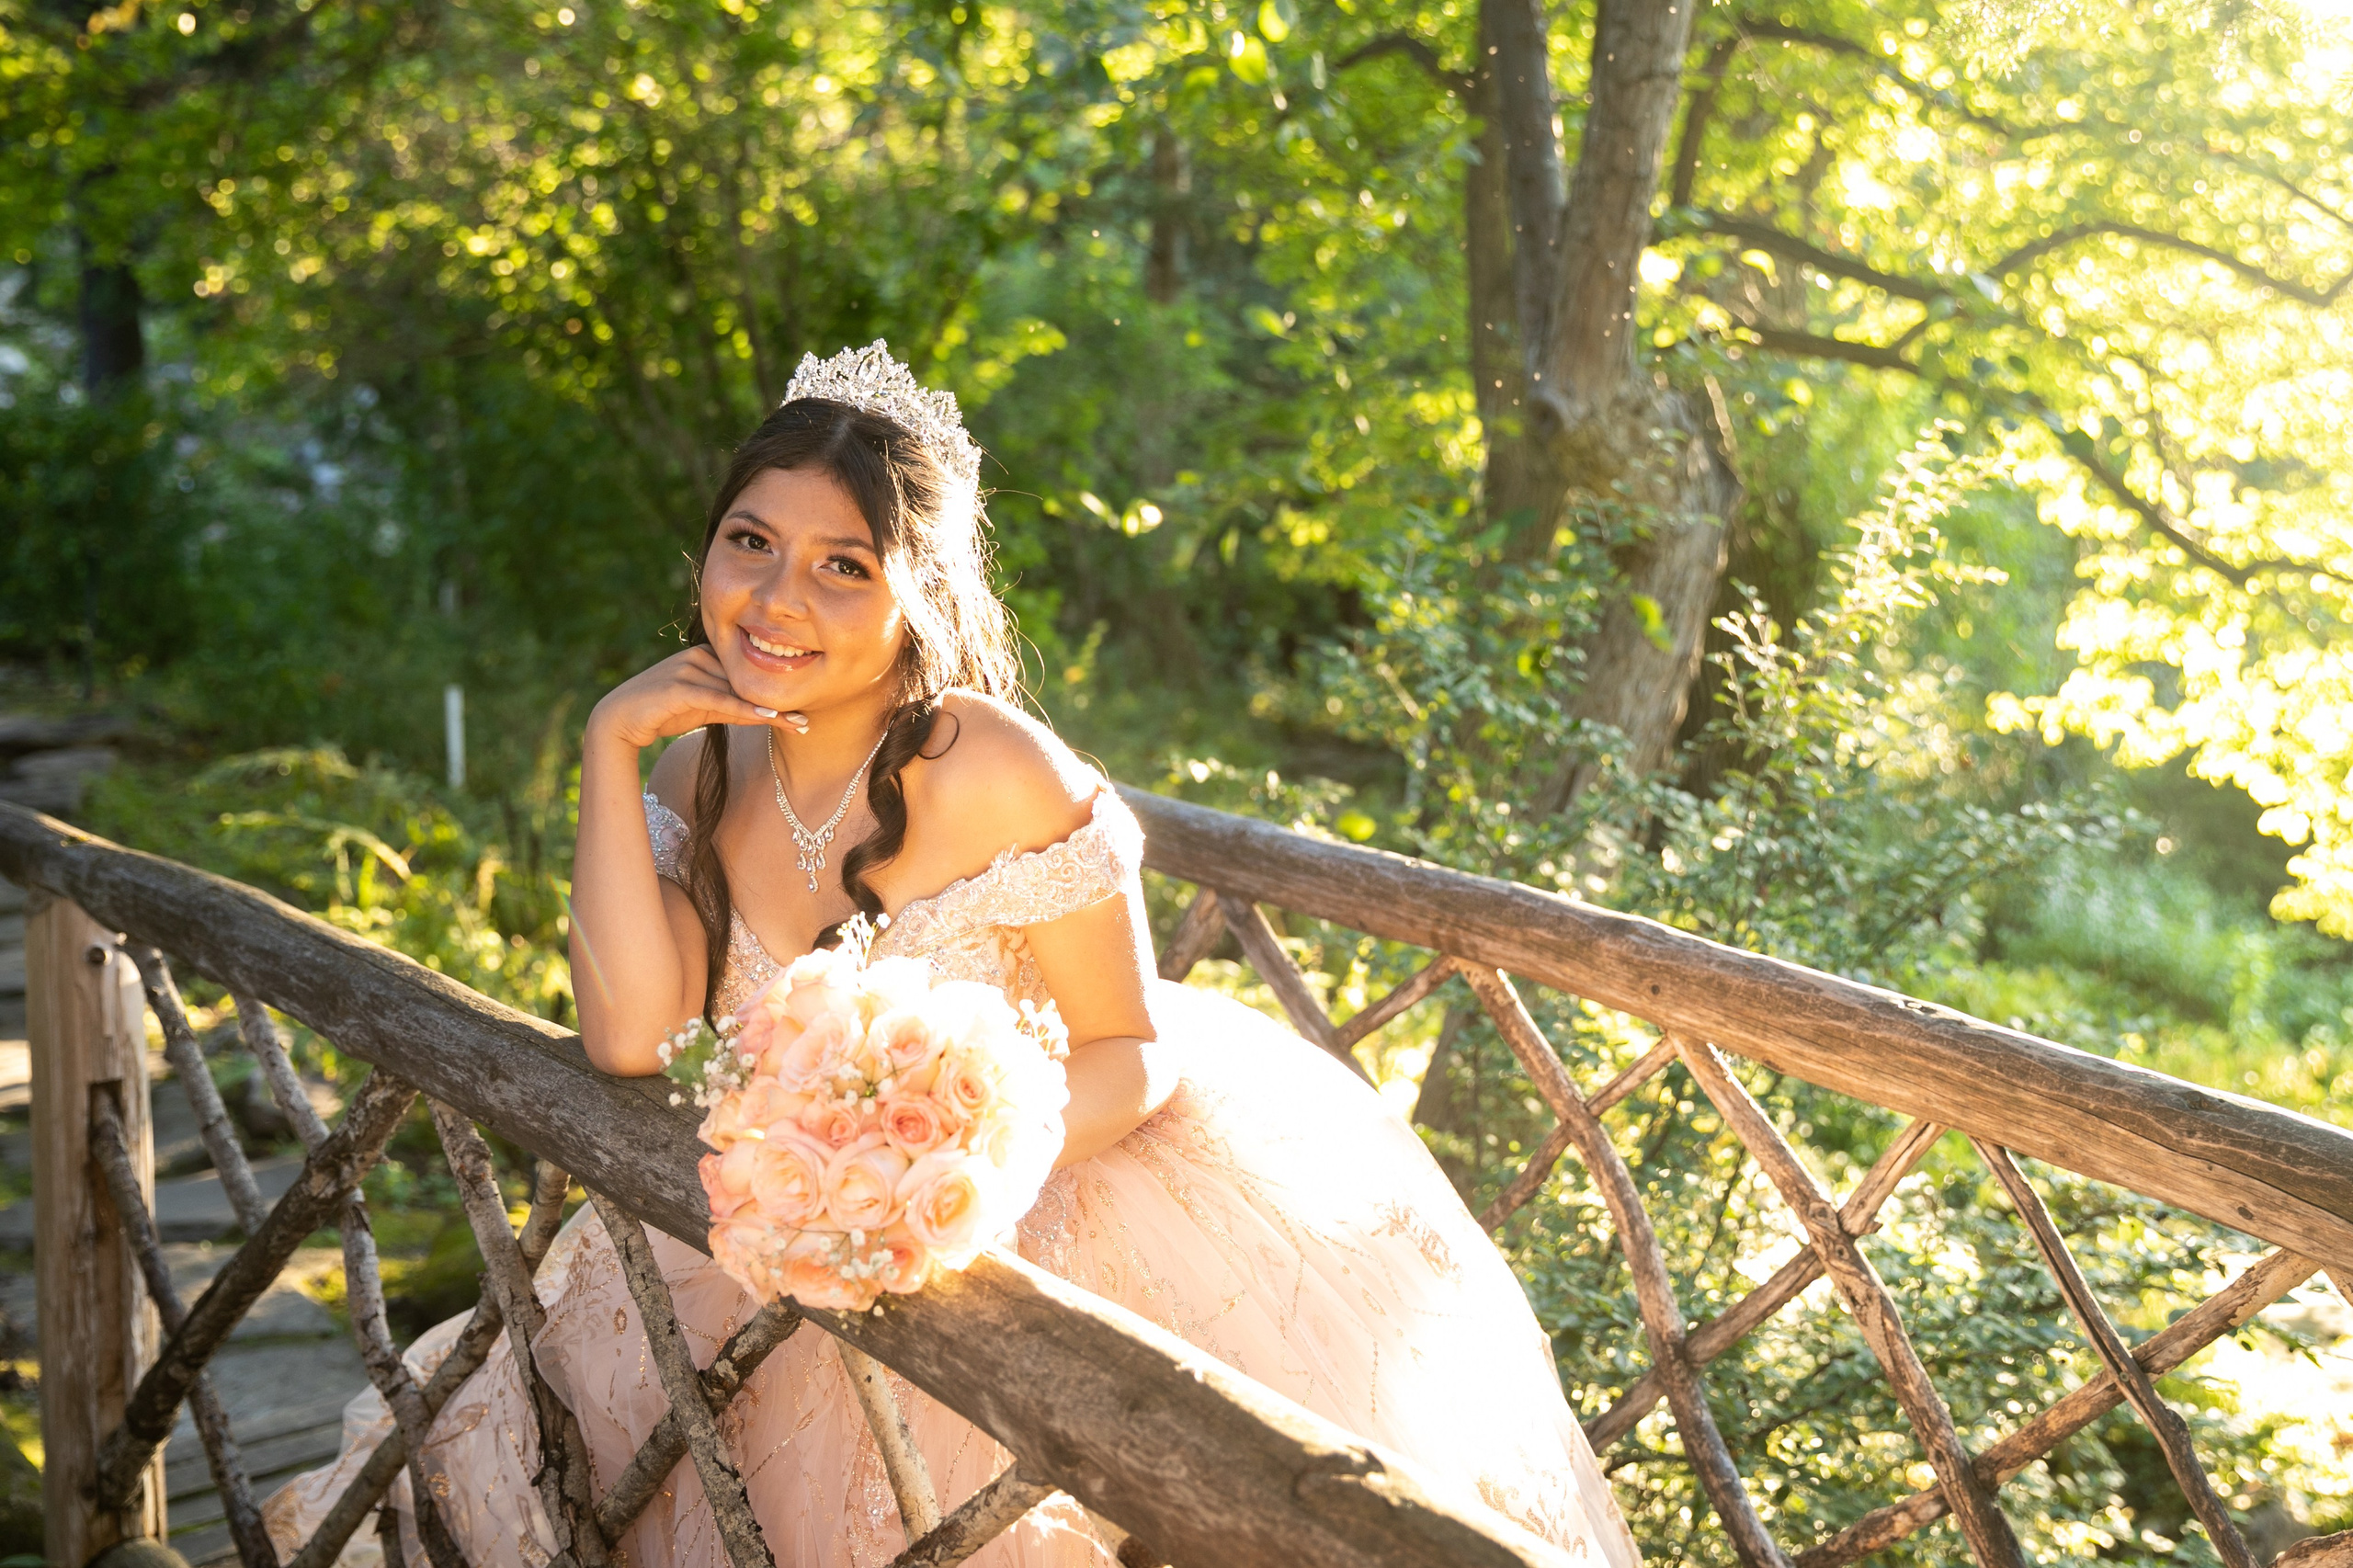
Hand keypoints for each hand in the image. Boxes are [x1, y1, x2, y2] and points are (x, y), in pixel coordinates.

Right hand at [587, 646, 798, 750]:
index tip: (805, 707)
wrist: (618, 720)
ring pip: (737, 690)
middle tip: (809, 720)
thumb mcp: (704, 707)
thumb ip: (733, 705)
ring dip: (769, 708)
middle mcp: (699, 655)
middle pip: (747, 680)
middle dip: (779, 700)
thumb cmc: (662, 712)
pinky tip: (769, 717)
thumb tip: (767, 712)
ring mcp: (687, 668)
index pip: (748, 673)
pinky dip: (744, 708)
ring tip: (799, 724)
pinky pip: (719, 699)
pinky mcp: (678, 687)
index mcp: (706, 654)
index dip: (776, 689)